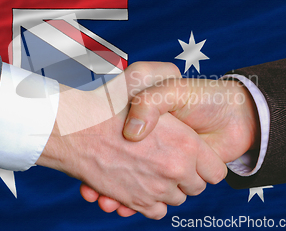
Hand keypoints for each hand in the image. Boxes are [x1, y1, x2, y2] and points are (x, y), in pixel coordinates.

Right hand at [36, 63, 226, 219]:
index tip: (192, 154)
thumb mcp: (142, 74)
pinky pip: (157, 211)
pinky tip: (140, 184)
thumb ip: (168, 75)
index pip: (215, 170)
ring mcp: (156, 190)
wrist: (70, 129)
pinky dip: (151, 202)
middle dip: (187, 176)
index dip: (205, 163)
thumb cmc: (105, 101)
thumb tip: (183, 88)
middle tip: (169, 158)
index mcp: (186, 143)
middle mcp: (175, 169)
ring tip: (151, 168)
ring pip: (176, 199)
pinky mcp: (136, 203)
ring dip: (167, 188)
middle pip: (196, 187)